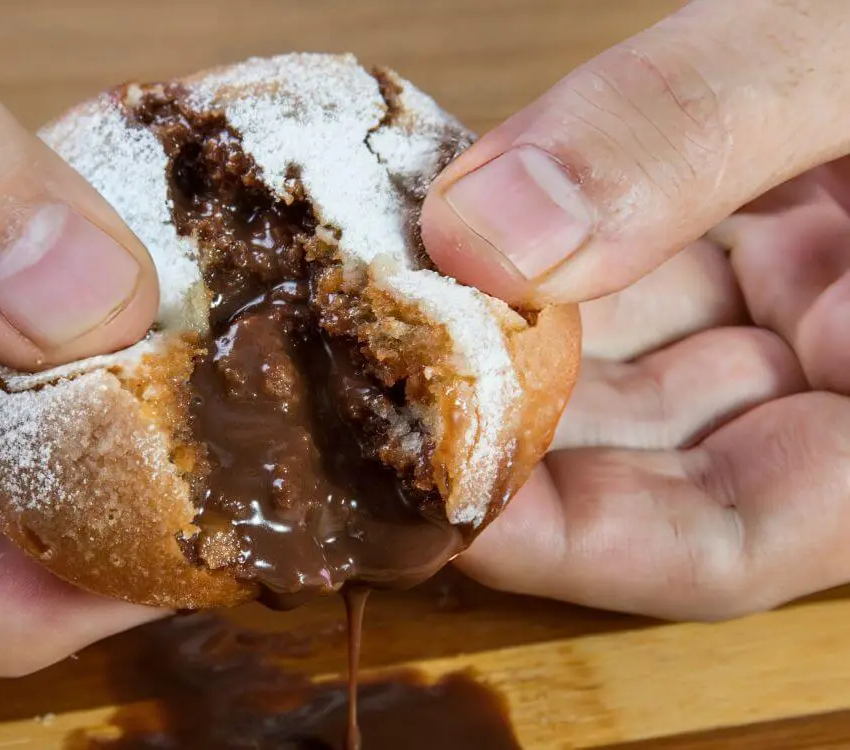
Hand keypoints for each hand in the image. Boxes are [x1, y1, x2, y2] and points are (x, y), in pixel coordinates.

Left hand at [421, 0, 849, 619]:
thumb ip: (698, 124)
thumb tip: (484, 230)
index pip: (722, 542)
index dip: (571, 537)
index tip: (432, 493)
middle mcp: (843, 381)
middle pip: (647, 464)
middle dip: (507, 434)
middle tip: (364, 400)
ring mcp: (796, 309)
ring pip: (622, 371)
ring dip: (502, 343)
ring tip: (380, 317)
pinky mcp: (757, 239)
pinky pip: (630, 277)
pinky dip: (539, 256)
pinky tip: (448, 231)